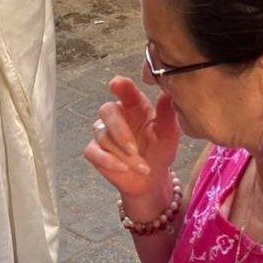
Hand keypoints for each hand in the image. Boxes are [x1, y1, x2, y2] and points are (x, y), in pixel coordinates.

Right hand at [83, 76, 179, 201]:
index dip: (120, 85)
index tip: (116, 84)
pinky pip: (94, 152)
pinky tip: (124, 169)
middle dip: (120, 131)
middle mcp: (117, 114)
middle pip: (107, 110)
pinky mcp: (94, 151)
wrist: (152, 179)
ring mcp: (103, 132)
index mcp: (135, 105)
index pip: (125, 90)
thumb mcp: (169, 133)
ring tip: (143, 168)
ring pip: (103, 136)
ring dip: (124, 155)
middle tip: (134, 150)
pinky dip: (109, 162)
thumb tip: (168, 94)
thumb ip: (167, 114)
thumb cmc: (160, 149)